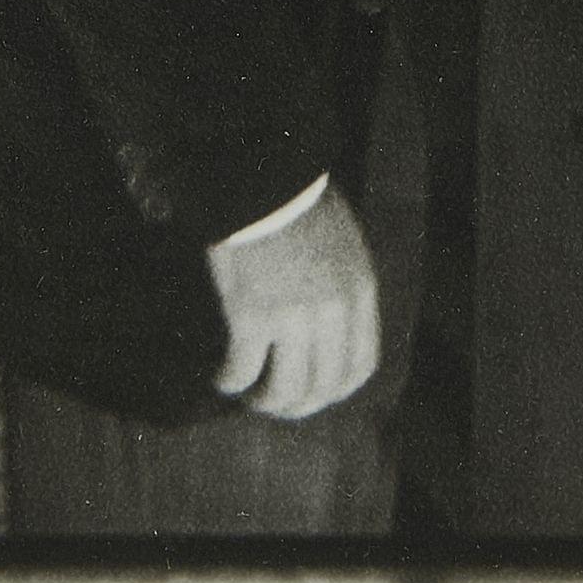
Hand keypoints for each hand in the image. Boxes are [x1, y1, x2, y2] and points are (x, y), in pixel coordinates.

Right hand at [204, 182, 382, 421]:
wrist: (260, 177)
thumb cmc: (296, 200)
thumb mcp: (343, 242)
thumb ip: (342, 286)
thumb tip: (328, 324)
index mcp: (359, 293)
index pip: (360, 366)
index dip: (336, 390)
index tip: (315, 394)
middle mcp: (334, 314)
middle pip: (322, 386)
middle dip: (297, 405)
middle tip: (273, 404)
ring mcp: (294, 318)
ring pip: (285, 389)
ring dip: (265, 402)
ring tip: (247, 396)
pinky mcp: (252, 316)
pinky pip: (243, 368)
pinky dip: (231, 380)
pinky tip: (222, 378)